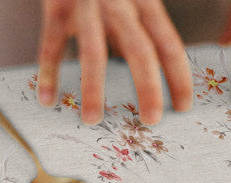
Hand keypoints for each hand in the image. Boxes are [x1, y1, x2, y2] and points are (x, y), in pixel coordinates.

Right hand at [37, 0, 193, 123]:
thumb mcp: (128, 0)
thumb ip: (135, 31)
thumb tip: (149, 76)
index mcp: (143, 2)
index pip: (168, 44)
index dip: (178, 76)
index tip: (183, 106)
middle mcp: (119, 3)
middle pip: (139, 50)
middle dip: (148, 87)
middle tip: (151, 121)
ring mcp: (87, 6)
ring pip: (94, 52)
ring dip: (94, 88)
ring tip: (92, 120)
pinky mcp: (56, 7)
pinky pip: (51, 45)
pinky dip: (48, 74)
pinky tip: (47, 100)